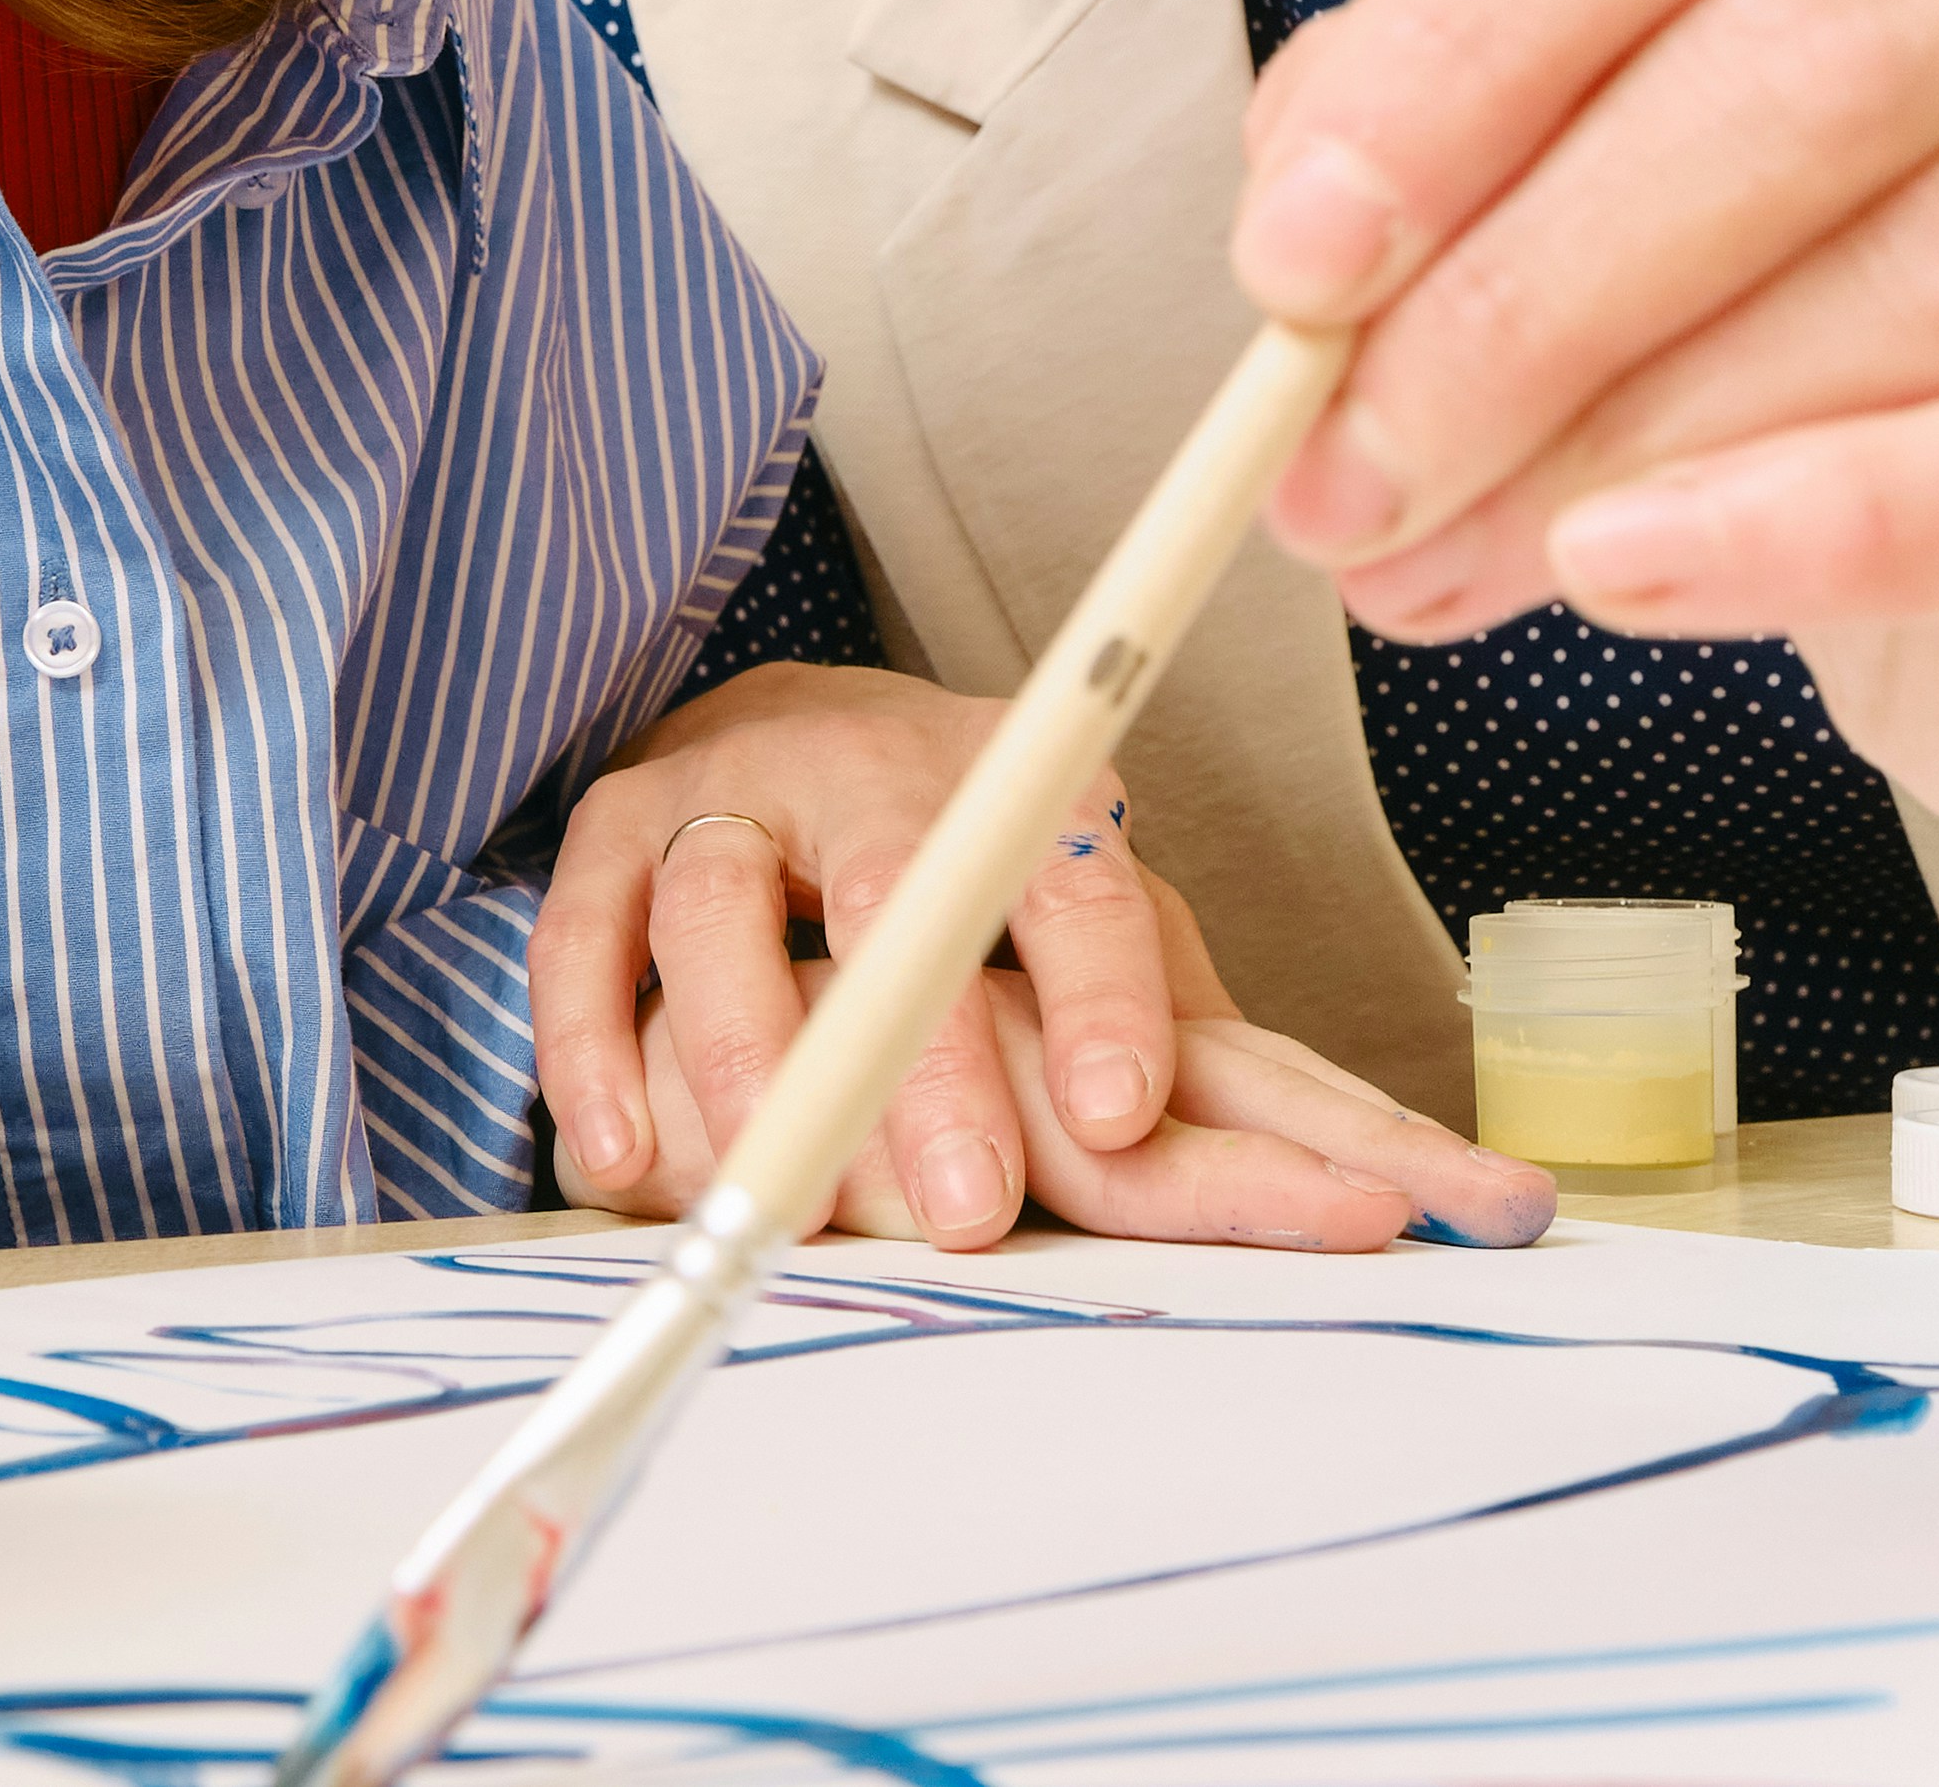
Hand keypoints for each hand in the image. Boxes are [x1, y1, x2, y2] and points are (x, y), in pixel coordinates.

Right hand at [531, 664, 1174, 1241]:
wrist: (804, 730)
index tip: (1121, 1114)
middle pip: (898, 900)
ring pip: (723, 911)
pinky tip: (620, 1160)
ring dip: (749, 1062)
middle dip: (933, 1060)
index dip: (1101, 995)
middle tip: (971, 1207)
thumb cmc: (975, 863)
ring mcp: (734, 788)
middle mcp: (873, 768)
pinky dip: (594, 1042)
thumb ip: (1179, 1019)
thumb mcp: (1092, 915)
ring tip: (788, 1206)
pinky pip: (586, 930)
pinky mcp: (620, 827)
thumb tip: (1352, 1156)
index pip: (1073, 884)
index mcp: (1020, 791)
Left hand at [1234, 0, 1938, 848]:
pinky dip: (1832, 527)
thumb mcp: (1618, 213)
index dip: (1471, 49)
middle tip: (1334, 475)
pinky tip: (1641, 577)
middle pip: (1811, 58)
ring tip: (1439, 564)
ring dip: (1638, 431)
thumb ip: (1460, 183)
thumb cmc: (1840, 347)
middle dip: (1524, 287)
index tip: (1291, 257)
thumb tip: (1302, 271)